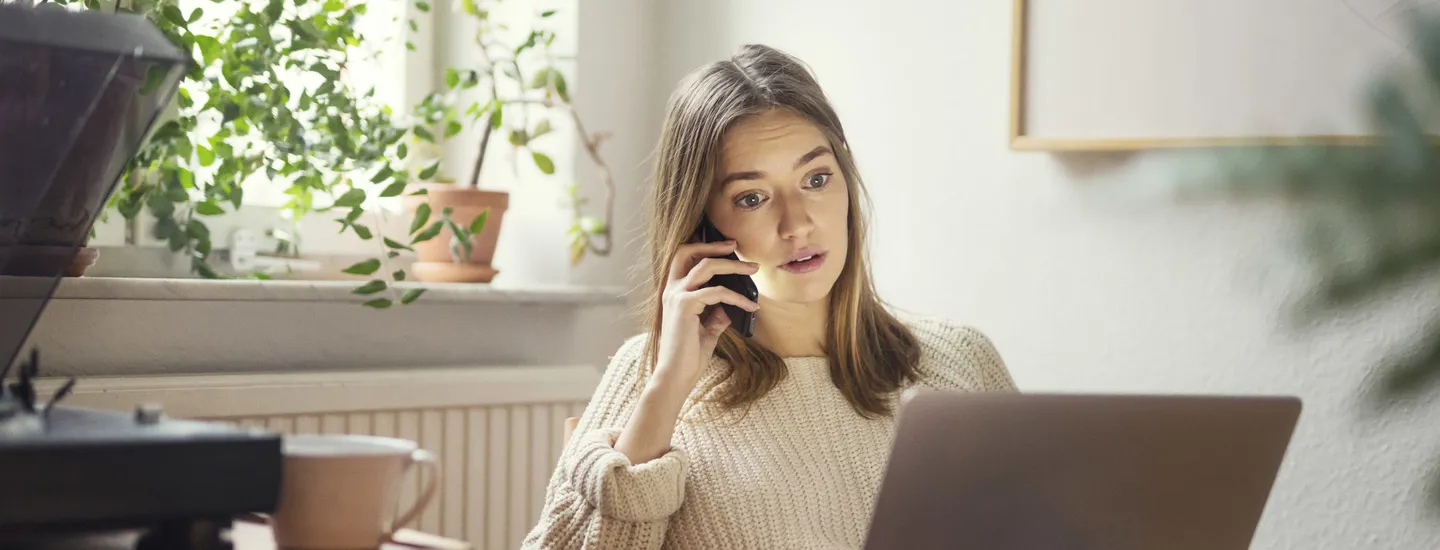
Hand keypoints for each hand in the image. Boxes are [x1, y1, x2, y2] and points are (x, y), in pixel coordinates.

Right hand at [614, 240, 757, 463]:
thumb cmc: (688, 356)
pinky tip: (749, 307)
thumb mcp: (707, 330)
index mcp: (673, 293)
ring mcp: (676, 296)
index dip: (703, 247)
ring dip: (732, 265)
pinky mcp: (684, 306)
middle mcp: (671, 290)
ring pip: (705, 266)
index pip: (684, 258)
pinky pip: (716, 293)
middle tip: (736, 245)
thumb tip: (732, 305)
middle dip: (713, 245)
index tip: (727, 247)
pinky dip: (737, 297)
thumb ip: (716, 315)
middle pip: (688, 251)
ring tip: (752, 269)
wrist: (676, 376)